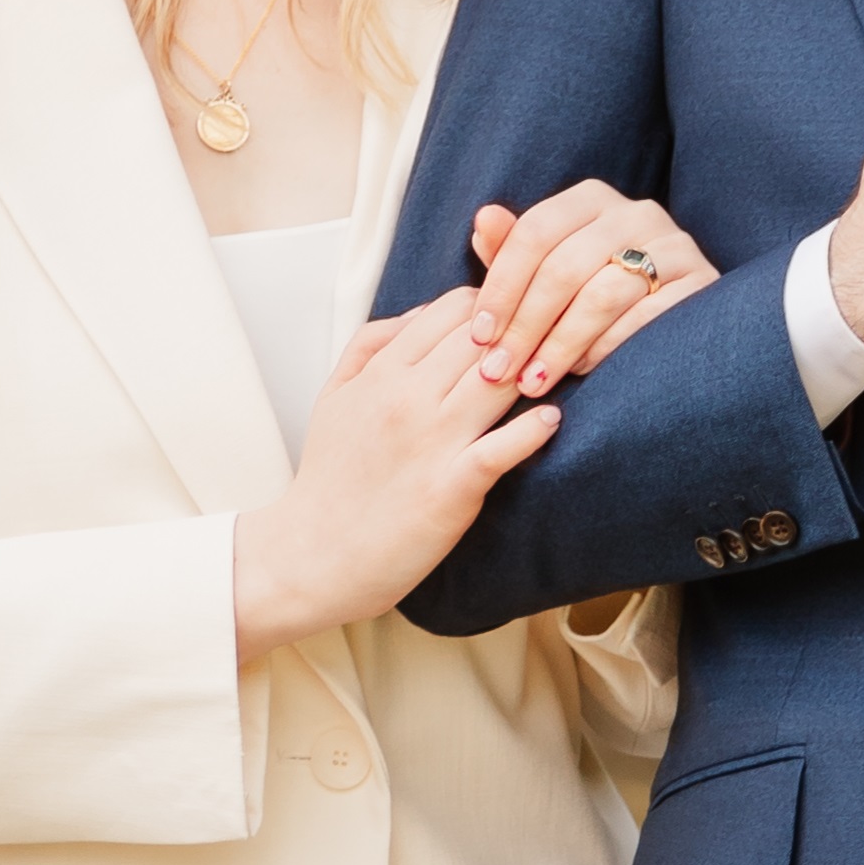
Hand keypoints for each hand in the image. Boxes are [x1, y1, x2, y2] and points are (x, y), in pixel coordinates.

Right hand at [233, 289, 556, 649]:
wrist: (313, 555)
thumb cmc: (331, 480)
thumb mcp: (334, 395)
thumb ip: (371, 344)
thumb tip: (423, 311)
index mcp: (382, 372)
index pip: (453, 309)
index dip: (493, 309)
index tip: (509, 327)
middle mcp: (407, 398)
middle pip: (485, 337)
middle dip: (521, 334)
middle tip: (545, 348)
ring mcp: (432, 441)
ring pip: (501, 379)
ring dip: (534, 373)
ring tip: (550, 380)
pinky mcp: (452, 488)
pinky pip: (504, 446)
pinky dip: (533, 429)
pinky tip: (548, 420)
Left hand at [466, 184, 718, 392]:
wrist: (672, 327)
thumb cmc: (589, 297)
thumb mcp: (545, 274)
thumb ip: (511, 250)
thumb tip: (483, 219)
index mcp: (591, 200)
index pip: (535, 232)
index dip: (501, 287)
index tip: (479, 336)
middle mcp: (635, 212)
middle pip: (564, 267)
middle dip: (524, 326)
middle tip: (498, 372)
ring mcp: (674, 244)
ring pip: (602, 295)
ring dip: (560, 345)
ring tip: (533, 382)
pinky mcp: (700, 282)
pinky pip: (644, 319)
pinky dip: (606, 349)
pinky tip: (582, 372)